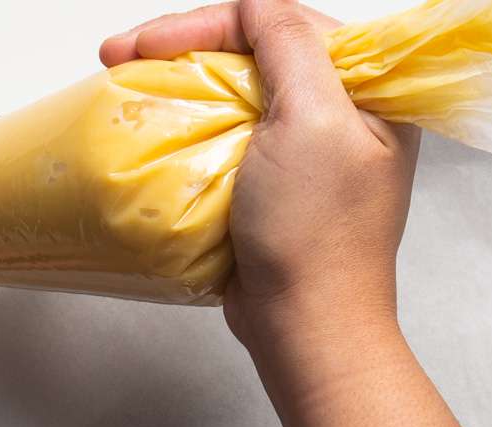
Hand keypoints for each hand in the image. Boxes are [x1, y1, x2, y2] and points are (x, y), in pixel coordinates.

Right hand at [101, 1, 419, 370]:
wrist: (305, 329)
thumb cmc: (316, 234)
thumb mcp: (314, 120)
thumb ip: (290, 45)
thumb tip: (258, 5)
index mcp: (370, 94)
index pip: (285, 22)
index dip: (213, 22)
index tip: (149, 42)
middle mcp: (344, 117)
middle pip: (258, 51)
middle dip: (187, 45)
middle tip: (121, 54)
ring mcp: (306, 155)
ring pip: (238, 92)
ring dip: (180, 81)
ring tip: (124, 80)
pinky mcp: (273, 190)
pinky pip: (227, 138)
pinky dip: (188, 125)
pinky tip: (153, 122)